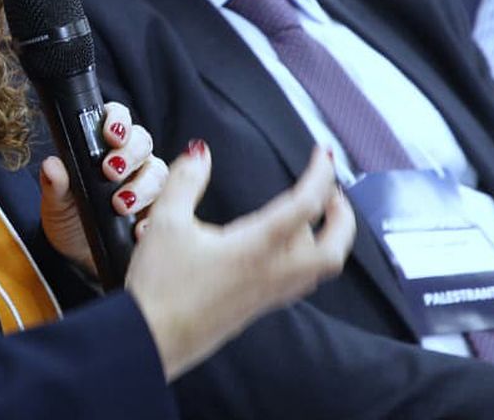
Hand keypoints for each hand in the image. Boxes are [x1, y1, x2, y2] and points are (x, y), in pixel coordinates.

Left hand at [39, 103, 167, 276]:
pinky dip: (153, 218)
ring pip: (158, 172)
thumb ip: (54, 184)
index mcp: (102, 147)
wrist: (79, 256)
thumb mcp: (56, 203)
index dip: (119, 120)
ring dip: (142, 187)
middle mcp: (130, 160)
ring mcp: (146, 184)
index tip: (111, 135)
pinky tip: (139, 230)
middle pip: (142, 142)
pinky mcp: (158, 211)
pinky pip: (167, 208)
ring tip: (121, 205)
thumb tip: (52, 166)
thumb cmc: (68, 219)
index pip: (117, 118)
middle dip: (130, 155)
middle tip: (111, 172)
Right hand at [127, 143, 354, 380]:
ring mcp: (268, 295)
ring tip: (315, 216)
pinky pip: (300, 281)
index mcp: (256, 248)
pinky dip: (309, 257)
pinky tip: (286, 249)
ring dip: (329, 238)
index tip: (322, 154)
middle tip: (333, 191)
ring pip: (321, 268)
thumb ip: (185, 182)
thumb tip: (200, 153)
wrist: (151, 340)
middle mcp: (272, 273)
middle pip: (334, 249)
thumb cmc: (159, 287)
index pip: (306, 206)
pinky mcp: (257, 308)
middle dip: (343, 217)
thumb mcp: (165, 223)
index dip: (321, 175)